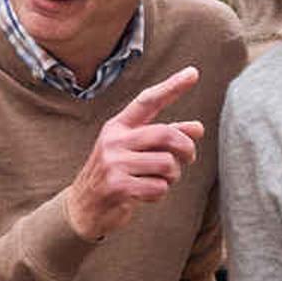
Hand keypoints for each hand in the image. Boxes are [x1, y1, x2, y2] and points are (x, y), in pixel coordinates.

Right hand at [62, 69, 205, 242]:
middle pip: (166, 134)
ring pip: (167, 164)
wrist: (83, 208)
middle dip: (186, 148)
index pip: (148, 101)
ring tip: (162, 180)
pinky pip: (159, 187)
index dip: (172, 87)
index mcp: (118, 126)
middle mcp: (114, 140)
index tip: (193, 73)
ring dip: (173, 176)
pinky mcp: (117, 186)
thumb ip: (164, 138)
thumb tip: (198, 128)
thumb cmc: (116, 175)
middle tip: (189, 158)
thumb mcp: (136, 151)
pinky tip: (146, 194)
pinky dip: (160, 193)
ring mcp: (113, 163)